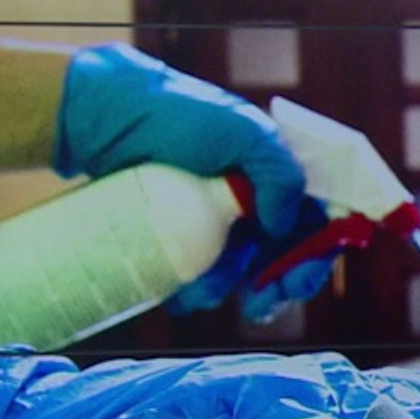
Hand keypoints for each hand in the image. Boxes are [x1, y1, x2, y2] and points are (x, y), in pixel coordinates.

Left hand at [51, 42, 332, 318]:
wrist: (102, 117)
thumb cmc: (177, 113)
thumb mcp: (243, 133)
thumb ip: (280, 174)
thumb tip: (285, 228)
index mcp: (276, 173)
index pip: (316, 220)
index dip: (317, 255)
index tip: (297, 281)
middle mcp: (252, 198)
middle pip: (283, 254)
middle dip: (277, 286)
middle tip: (259, 305)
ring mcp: (216, 217)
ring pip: (238, 271)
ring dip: (226, 290)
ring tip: (196, 292)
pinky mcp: (180, 233)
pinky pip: (198, 272)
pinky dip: (193, 290)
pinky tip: (177, 295)